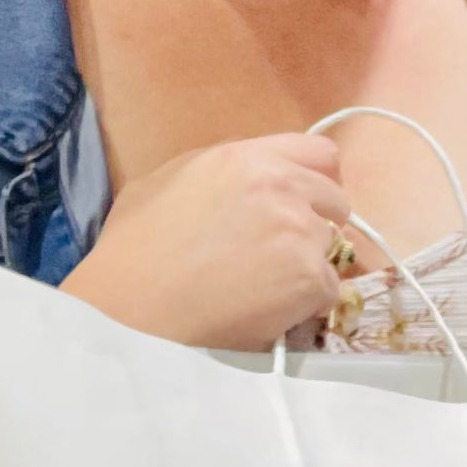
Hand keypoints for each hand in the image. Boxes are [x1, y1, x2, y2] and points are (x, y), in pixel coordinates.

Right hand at [62, 136, 357, 352]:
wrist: (132, 310)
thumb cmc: (133, 249)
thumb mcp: (166, 181)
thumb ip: (220, 172)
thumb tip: (246, 182)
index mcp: (246, 158)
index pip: (320, 153)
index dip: (316, 180)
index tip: (303, 204)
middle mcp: (283, 185)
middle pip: (335, 200)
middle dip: (315, 224)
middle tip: (280, 254)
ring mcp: (301, 232)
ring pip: (330, 249)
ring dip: (307, 267)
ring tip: (264, 289)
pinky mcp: (310, 278)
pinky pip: (327, 291)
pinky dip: (305, 306)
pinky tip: (267, 312)